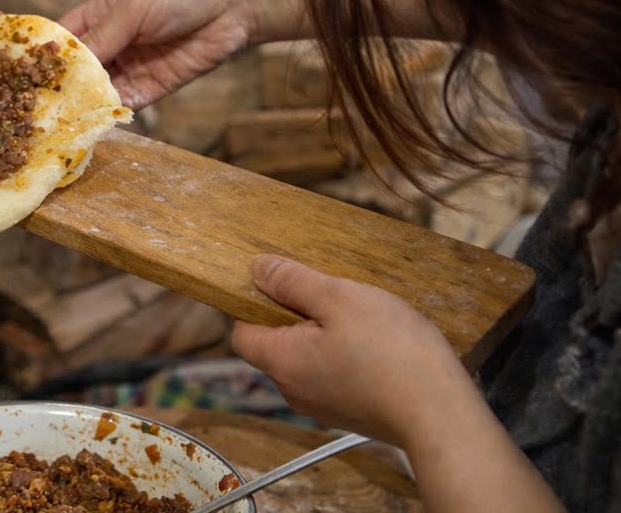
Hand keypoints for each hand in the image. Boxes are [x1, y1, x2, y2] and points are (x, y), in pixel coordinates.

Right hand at [57, 0, 253, 108]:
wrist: (236, 4)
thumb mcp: (133, 8)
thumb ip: (101, 38)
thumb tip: (67, 67)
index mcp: (103, 12)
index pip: (65, 37)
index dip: (46, 54)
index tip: (23, 74)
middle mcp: (115, 40)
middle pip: (80, 69)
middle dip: (62, 85)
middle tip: (38, 107)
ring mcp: (134, 64)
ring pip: (100, 89)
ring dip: (85, 103)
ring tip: (61, 120)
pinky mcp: (154, 86)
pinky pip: (126, 102)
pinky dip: (111, 113)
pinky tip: (94, 122)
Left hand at [230, 254, 475, 447]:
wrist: (442, 415)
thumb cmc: (392, 353)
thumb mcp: (339, 299)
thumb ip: (293, 283)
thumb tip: (257, 269)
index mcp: (281, 362)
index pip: (242, 333)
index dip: (254, 305)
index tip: (283, 285)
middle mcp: (293, 390)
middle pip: (275, 344)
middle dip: (297, 315)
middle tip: (335, 298)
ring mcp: (322, 405)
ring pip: (306, 358)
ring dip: (325, 334)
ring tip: (363, 320)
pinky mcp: (349, 412)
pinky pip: (332, 374)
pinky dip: (345, 355)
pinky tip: (377, 344)